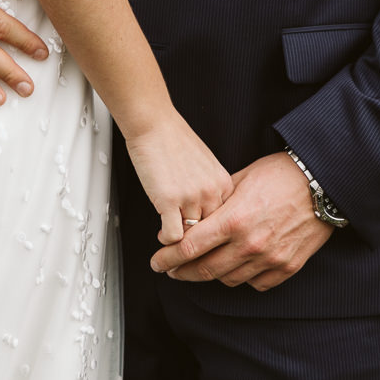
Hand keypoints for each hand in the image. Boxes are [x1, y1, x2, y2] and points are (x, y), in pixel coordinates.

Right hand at [124, 113, 234, 246]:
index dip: (214, 234)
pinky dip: (167, 241)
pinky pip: (173, 236)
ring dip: (182, 245)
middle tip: (191, 255)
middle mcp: (211, 191)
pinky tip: (161, 236)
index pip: (226, 222)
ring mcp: (191, 197)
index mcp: (222, 183)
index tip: (207, 243)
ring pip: (192, 238)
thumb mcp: (204, 164)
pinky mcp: (169, 200)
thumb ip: (210, 188)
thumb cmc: (174, 139)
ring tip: (174, 248)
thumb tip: (206, 210)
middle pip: (211, 233)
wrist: (154, 123)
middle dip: (200, 245)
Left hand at [149, 151, 332, 290]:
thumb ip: (217, 200)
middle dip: (182, 272)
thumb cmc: (280, 174)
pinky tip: (235, 268)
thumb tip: (193, 213)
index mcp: (234, 219)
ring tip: (201, 268)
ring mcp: (269, 258)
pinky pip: (256, 283)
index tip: (156, 262)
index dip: (167, 258)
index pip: (190, 247)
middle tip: (171, 271)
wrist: (322, 183)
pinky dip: (242, 278)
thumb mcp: (241, 178)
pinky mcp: (287, 267)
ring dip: (211, 275)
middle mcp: (250, 244)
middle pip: (205, 269)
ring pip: (229, 279)